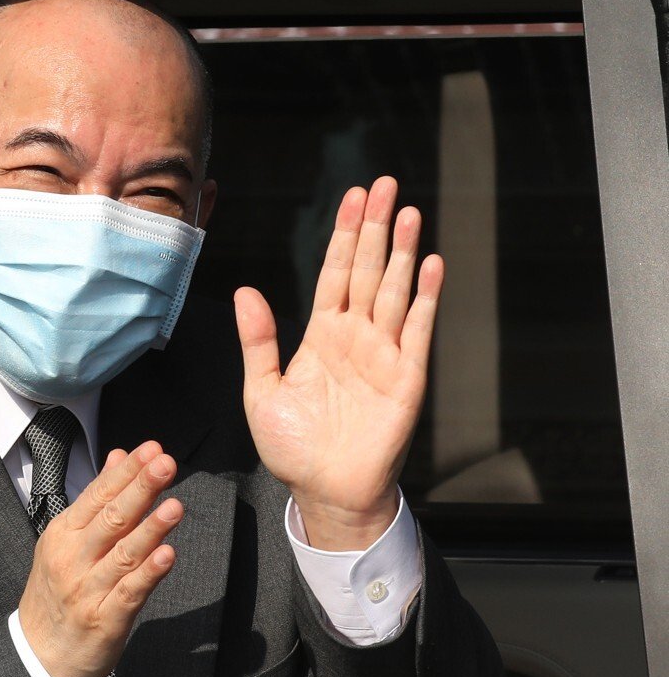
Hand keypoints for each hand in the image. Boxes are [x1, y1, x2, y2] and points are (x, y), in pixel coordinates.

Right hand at [17, 441, 182, 676]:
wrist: (38, 653)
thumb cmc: (57, 592)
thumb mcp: (66, 540)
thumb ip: (96, 500)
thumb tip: (117, 457)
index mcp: (64, 534)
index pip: (98, 495)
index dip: (126, 472)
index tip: (151, 450)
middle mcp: (74, 558)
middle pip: (111, 518)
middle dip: (140, 488)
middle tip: (165, 464)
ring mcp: (88, 589)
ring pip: (123, 554)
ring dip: (151, 529)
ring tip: (174, 506)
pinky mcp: (105, 620)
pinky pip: (129, 592)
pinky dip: (149, 573)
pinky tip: (167, 556)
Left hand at [233, 177, 442, 550]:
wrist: (325, 492)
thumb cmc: (292, 447)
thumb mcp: (261, 391)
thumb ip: (258, 341)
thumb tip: (245, 291)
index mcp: (320, 336)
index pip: (333, 273)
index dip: (342, 235)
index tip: (350, 197)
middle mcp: (354, 337)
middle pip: (366, 270)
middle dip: (373, 227)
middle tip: (381, 184)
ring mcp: (383, 354)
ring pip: (393, 290)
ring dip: (401, 251)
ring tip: (407, 211)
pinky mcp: (406, 377)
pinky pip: (417, 329)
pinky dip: (425, 297)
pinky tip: (430, 264)